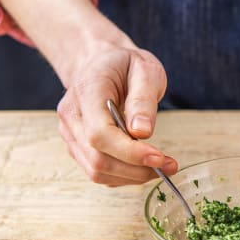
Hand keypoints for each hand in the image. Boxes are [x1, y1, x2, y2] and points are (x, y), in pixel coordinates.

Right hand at [56, 40, 177, 185]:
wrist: (100, 63)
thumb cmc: (124, 65)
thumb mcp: (144, 69)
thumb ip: (143, 99)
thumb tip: (142, 133)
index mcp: (86, 92)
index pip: (100, 134)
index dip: (129, 152)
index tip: (159, 158)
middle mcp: (71, 116)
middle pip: (98, 159)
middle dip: (136, 169)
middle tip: (169, 166)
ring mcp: (70, 133)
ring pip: (96, 170)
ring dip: (132, 177)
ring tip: (161, 167)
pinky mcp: (77, 146)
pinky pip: (98, 171)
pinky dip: (123, 176)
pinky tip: (143, 166)